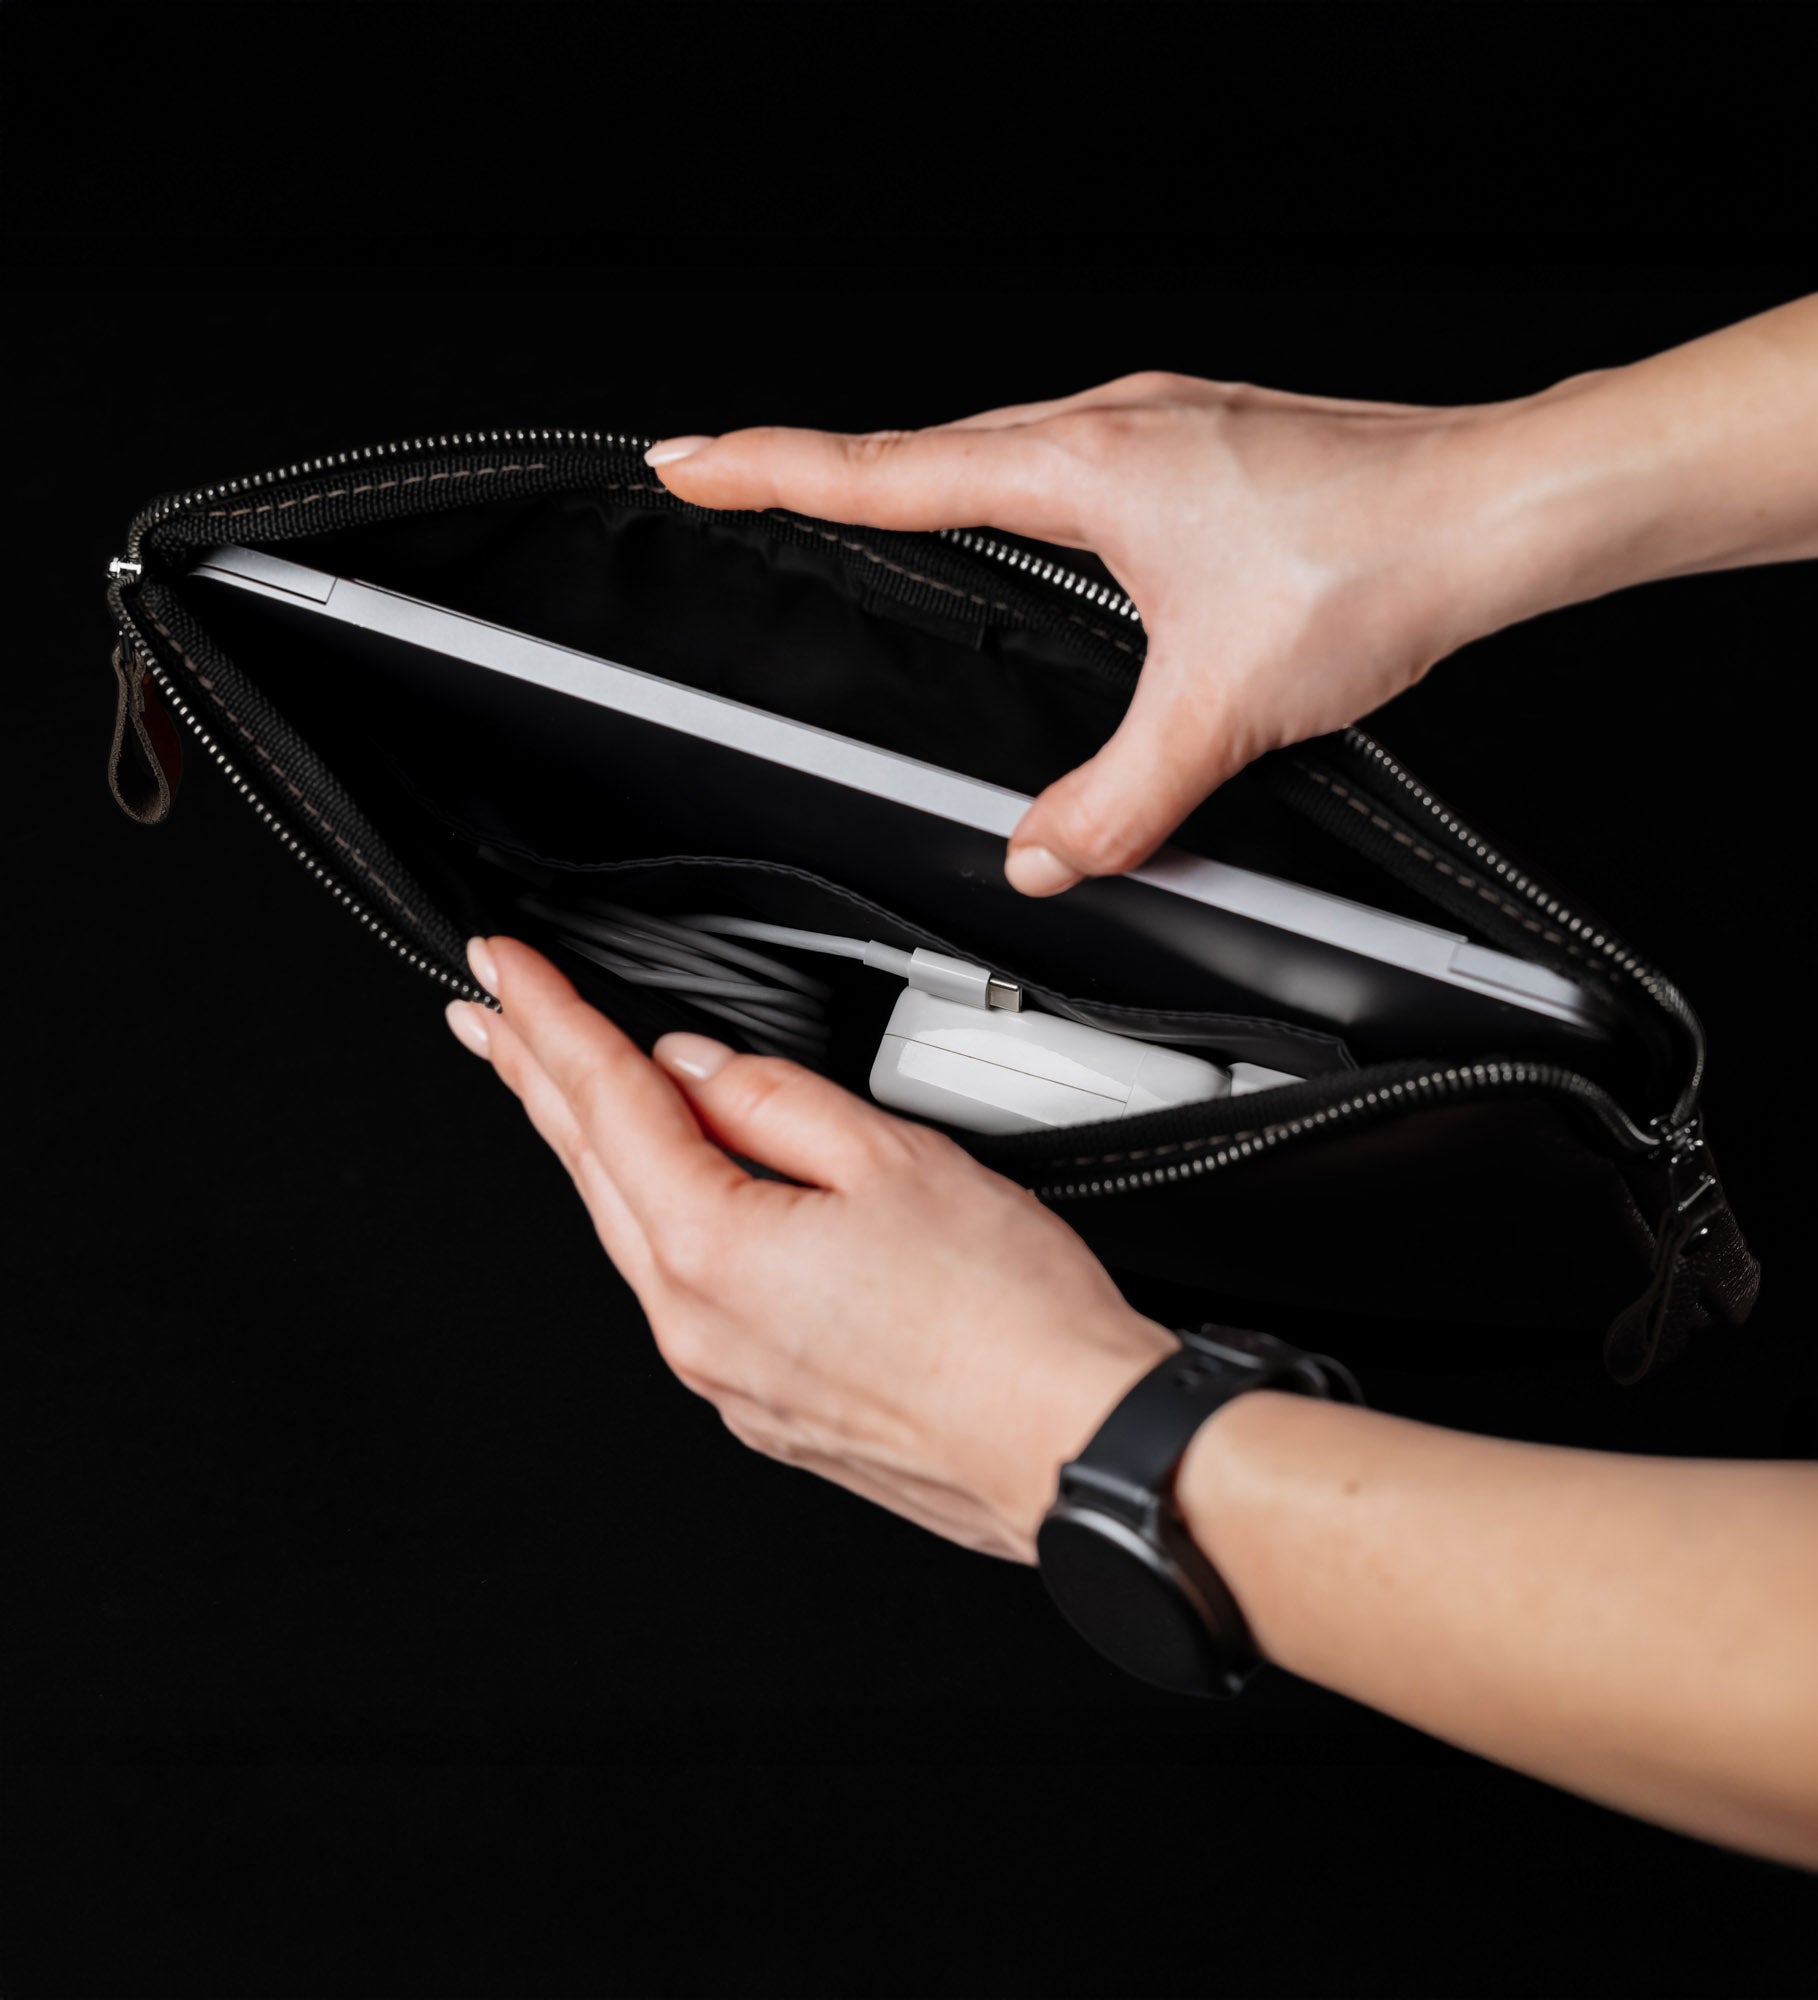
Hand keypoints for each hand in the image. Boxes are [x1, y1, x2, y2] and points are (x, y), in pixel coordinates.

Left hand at [445, 936, 1177, 1559]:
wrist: (1070, 1446)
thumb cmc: (1008, 1320)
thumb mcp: (893, 1157)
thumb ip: (772, 1100)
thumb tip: (695, 1070)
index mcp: (714, 1249)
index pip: (605, 1101)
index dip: (549, 1019)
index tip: (504, 969)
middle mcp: (695, 1326)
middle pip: (590, 1171)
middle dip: (531, 1079)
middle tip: (484, 1015)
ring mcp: (723, 1375)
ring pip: (629, 1234)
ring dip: (585, 1149)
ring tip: (547, 1088)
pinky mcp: (762, 1405)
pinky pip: (680, 1291)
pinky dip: (654, 1221)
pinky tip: (664, 1193)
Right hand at [644, 373, 1504, 893]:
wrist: (1503, 510)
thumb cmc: (1382, 560)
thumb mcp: (1226, 708)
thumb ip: (1119, 800)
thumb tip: (1047, 856)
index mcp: (1084, 466)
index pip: (887, 471)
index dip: (771, 470)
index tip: (688, 458)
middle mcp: (1111, 427)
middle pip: (926, 446)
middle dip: (816, 464)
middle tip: (734, 474)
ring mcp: (1159, 430)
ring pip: (1000, 448)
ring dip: (915, 472)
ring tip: (847, 500)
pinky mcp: (1202, 452)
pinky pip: (1064, 463)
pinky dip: (1004, 489)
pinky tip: (1026, 530)